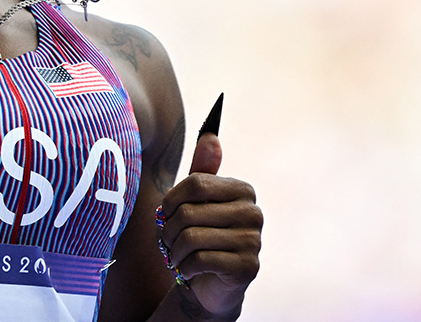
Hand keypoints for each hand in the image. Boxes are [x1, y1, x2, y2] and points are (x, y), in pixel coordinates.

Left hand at [157, 133, 261, 318]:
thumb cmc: (199, 237)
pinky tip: (188, 270)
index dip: (170, 201)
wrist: (209, 284)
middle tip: (168, 242)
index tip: (166, 214)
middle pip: (189, 213)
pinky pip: (200, 260)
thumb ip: (201, 171)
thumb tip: (210, 136)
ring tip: (176, 256)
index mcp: (242, 190)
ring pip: (191, 238)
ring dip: (174, 251)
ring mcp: (254, 240)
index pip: (194, 183)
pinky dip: (185, 268)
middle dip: (168, 231)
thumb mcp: (196, 203)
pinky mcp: (248, 267)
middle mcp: (253, 213)